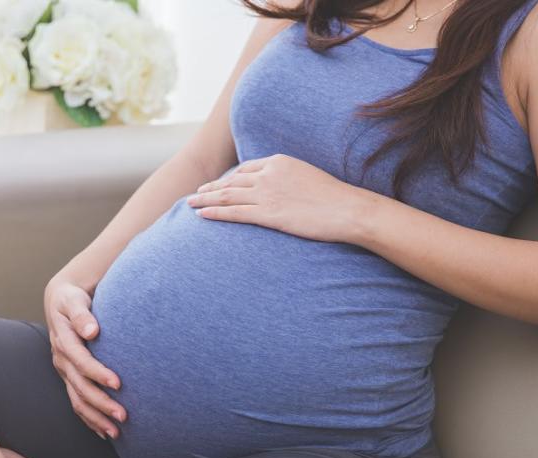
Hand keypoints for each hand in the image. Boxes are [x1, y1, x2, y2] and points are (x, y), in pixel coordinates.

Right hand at [43, 276, 126, 439]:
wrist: (60, 302)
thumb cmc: (72, 299)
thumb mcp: (74, 300)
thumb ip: (81, 314)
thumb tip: (91, 330)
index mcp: (63, 340)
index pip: (80, 361)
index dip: (97, 373)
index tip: (118, 383)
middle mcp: (62, 360)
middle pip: (80, 387)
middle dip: (101, 404)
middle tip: (124, 416)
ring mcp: (65, 371)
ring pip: (77, 400)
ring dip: (96, 418)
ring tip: (117, 433)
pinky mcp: (70, 378)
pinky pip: (77, 403)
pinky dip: (90, 420)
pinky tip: (104, 432)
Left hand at [186, 153, 374, 242]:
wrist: (348, 209)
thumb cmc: (334, 198)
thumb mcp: (307, 177)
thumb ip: (288, 179)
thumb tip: (281, 188)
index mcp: (279, 162)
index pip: (245, 169)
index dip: (228, 178)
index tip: (217, 184)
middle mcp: (268, 175)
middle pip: (231, 181)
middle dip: (211, 188)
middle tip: (196, 192)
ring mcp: (267, 194)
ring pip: (227, 196)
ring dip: (205, 199)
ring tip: (190, 203)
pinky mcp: (268, 214)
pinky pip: (234, 213)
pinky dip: (215, 213)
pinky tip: (201, 214)